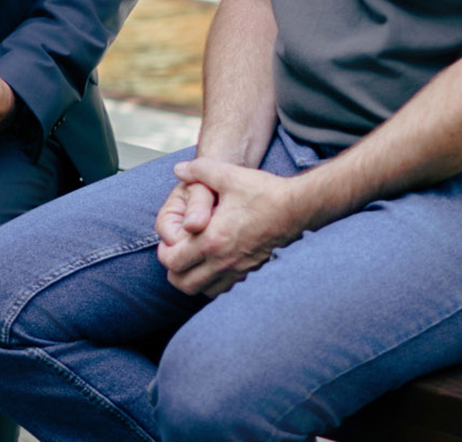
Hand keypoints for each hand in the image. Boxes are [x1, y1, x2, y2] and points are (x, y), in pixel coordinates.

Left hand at [156, 157, 303, 297]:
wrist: (297, 208)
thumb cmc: (264, 192)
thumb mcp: (228, 174)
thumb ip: (199, 170)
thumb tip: (179, 169)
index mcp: (212, 240)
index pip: (173, 261)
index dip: (164, 252)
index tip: (170, 240)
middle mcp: (222, 261)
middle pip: (183, 283)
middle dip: (173, 270)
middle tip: (177, 252)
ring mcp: (237, 270)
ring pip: (203, 291)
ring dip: (192, 278)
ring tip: (193, 260)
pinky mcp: (250, 273)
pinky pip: (223, 290)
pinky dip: (212, 283)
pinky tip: (214, 264)